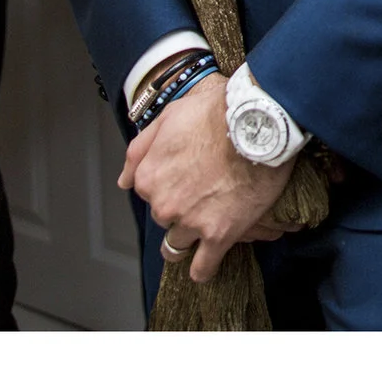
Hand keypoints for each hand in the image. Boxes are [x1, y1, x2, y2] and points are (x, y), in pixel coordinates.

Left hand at [118, 75, 294, 283]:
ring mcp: (190, 222)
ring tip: (203, 230)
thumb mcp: (169, 117)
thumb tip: (124, 180)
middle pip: (165, 218)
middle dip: (179, 209)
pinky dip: (203, 269)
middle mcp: (164, 204)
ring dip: (187, 241)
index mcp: (149, 177)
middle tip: (204, 194)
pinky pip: (203, 267)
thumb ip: (140, 150)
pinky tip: (206, 266)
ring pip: (177, 247)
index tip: (186, 179)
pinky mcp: (219, 234)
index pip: (149, 194)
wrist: (257, 120)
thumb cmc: (216, 113)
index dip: (169, 185)